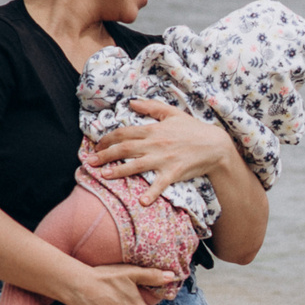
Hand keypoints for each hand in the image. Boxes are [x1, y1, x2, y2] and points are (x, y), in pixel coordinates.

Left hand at [89, 101, 232, 203]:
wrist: (215, 144)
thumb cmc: (193, 129)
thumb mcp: (172, 113)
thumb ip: (151, 106)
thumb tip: (131, 102)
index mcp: (153, 129)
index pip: (124, 133)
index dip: (106, 139)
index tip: (96, 145)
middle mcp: (155, 144)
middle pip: (124, 149)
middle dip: (104, 155)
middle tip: (90, 162)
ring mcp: (164, 159)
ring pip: (136, 165)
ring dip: (118, 171)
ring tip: (104, 176)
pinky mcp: (174, 173)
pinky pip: (160, 184)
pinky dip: (151, 193)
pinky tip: (141, 202)